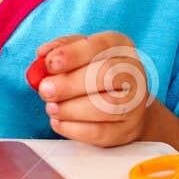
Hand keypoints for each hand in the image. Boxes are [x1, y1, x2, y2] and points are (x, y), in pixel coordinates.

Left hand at [30, 32, 153, 147]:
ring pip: (104, 106)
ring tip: (51, 107)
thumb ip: (61, 50)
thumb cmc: (96, 75)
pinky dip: (72, 128)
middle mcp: (133, 73)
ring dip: (69, 108)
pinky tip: (59, 121)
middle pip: (106, 75)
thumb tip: (43, 54)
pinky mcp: (126, 130)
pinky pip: (98, 132)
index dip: (73, 54)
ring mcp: (135, 103)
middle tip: (45, 90)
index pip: (100, 46)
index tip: (50, 64)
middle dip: (69, 84)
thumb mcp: (80, 54)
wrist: (125, 107)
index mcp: (120, 46)